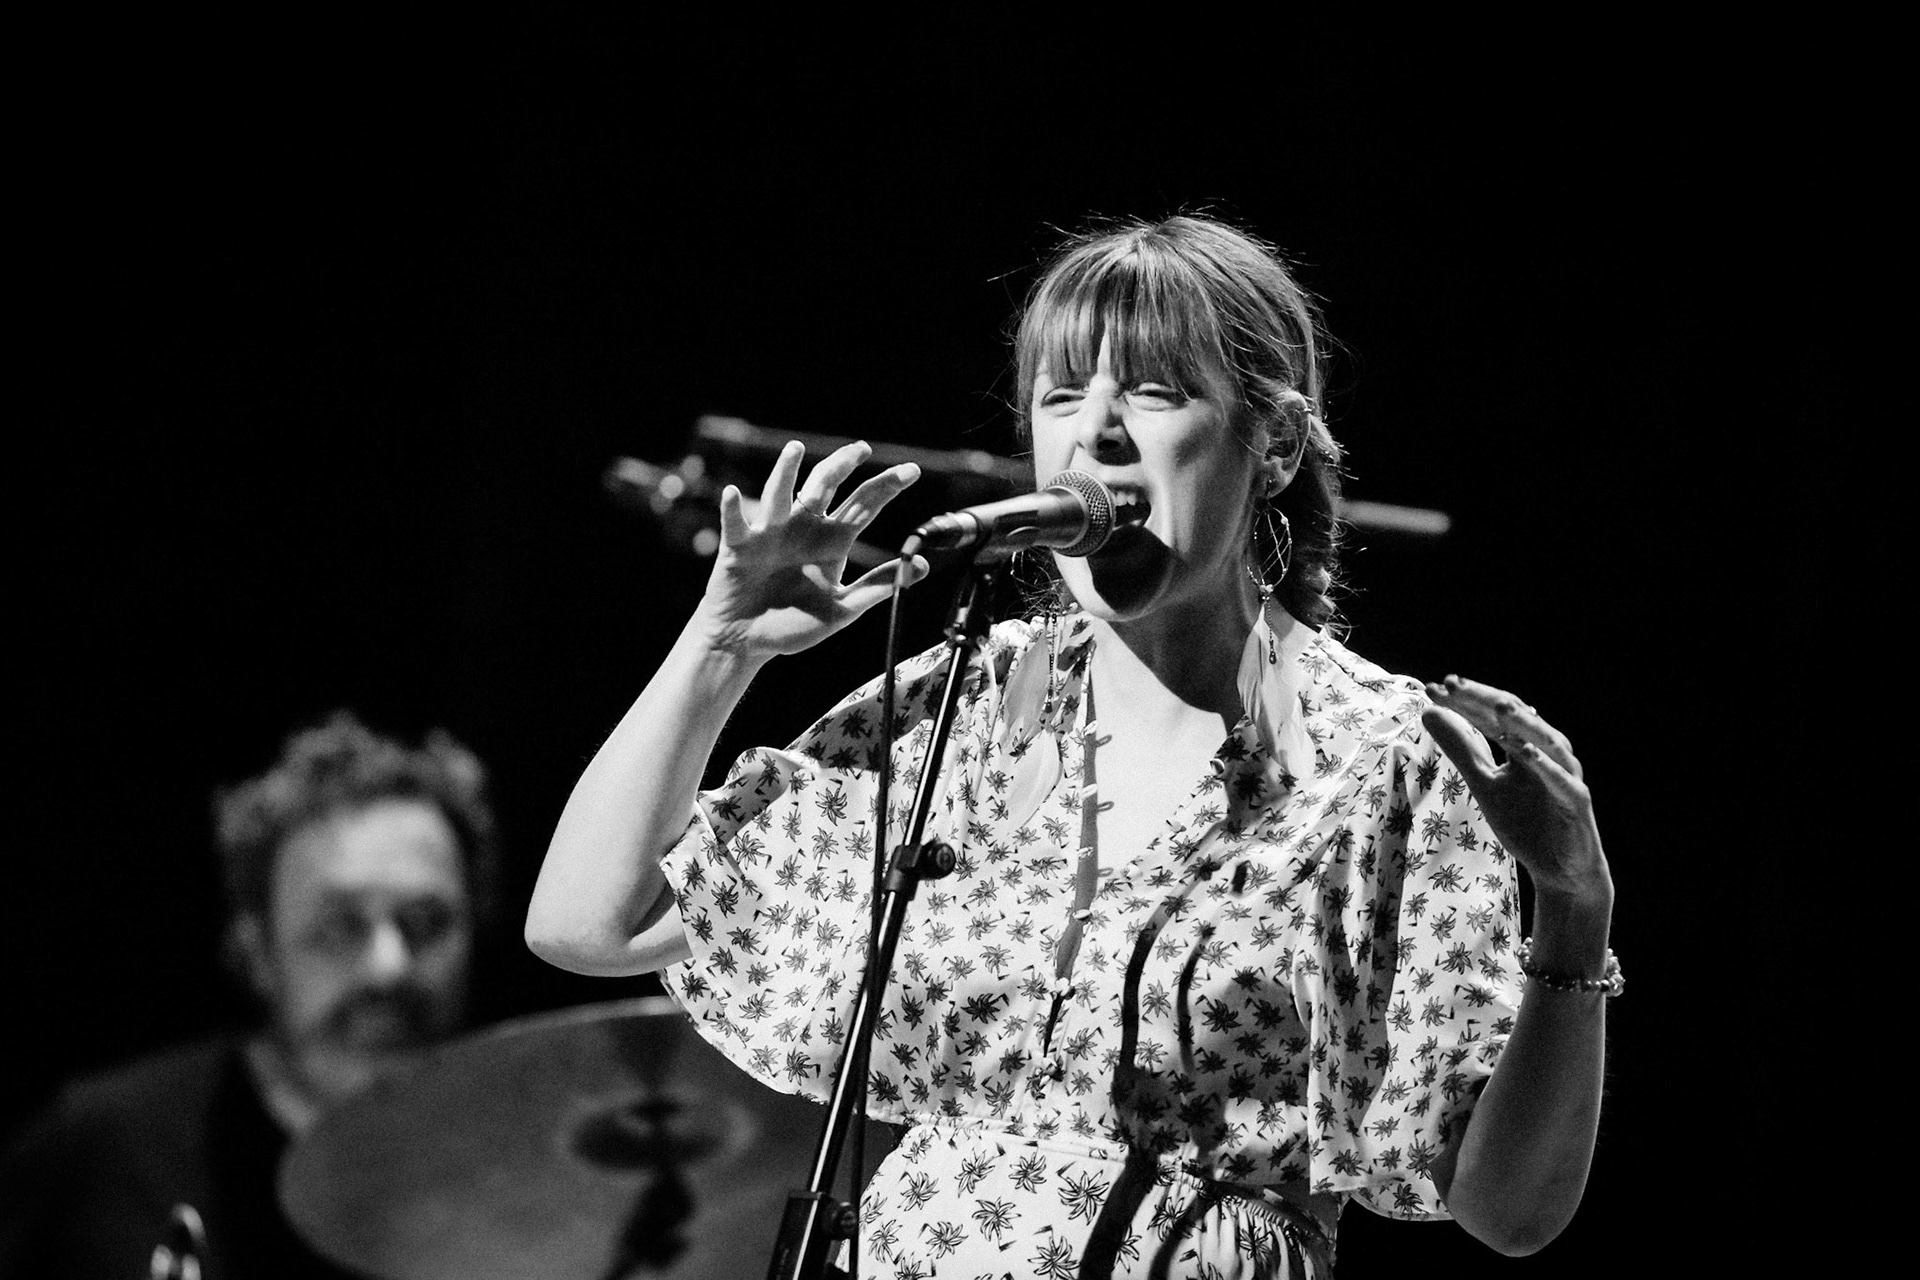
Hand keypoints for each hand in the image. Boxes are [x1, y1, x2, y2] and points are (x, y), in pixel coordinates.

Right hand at [694, 440, 926, 658]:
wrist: (748, 641)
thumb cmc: (793, 623)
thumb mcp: (843, 607)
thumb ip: (878, 586)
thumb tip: (921, 563)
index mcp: (832, 540)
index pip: (863, 505)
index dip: (886, 486)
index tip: (912, 471)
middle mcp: (803, 528)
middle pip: (825, 487)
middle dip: (842, 466)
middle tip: (861, 450)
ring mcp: (771, 533)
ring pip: (780, 495)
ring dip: (786, 472)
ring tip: (795, 450)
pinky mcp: (740, 547)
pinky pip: (736, 524)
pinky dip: (733, 509)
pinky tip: (734, 494)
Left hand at [1421, 676, 1608, 903]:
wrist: (1560, 869)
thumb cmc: (1526, 823)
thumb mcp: (1484, 784)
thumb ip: (1461, 750)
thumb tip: (1429, 712)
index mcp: (1526, 745)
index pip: (1493, 715)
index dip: (1465, 701)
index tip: (1433, 688)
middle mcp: (1548, 752)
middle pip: (1517, 717)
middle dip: (1484, 700)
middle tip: (1452, 683)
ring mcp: (1566, 774)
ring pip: (1546, 741)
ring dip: (1521, 723)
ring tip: (1496, 706)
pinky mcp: (1577, 800)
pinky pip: (1560, 778)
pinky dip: (1542, 763)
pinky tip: (1522, 749)